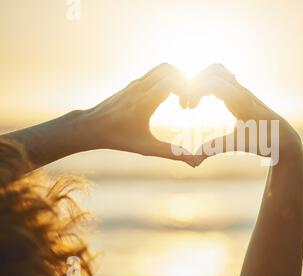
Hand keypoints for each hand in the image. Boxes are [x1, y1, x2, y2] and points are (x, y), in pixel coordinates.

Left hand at [83, 63, 197, 166]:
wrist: (91, 126)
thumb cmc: (118, 138)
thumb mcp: (146, 148)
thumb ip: (171, 152)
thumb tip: (194, 162)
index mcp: (144, 101)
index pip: (171, 81)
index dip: (186, 90)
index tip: (187, 107)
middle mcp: (140, 87)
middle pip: (170, 69)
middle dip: (184, 82)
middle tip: (186, 102)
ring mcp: (136, 83)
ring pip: (163, 68)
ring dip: (177, 79)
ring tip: (180, 99)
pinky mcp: (134, 83)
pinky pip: (156, 73)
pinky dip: (168, 80)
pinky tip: (169, 98)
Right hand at [184, 64, 301, 164]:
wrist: (284, 138)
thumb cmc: (264, 142)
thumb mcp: (238, 145)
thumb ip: (214, 148)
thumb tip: (193, 161)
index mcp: (241, 100)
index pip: (213, 82)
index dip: (195, 91)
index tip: (187, 108)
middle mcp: (241, 91)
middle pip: (213, 70)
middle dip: (195, 82)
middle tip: (188, 105)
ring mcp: (241, 90)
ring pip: (217, 70)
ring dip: (200, 80)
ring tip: (192, 102)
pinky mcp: (239, 93)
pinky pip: (220, 78)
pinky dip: (206, 84)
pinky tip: (200, 102)